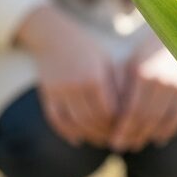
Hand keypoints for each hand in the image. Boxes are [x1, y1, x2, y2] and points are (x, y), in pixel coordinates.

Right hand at [13, 4, 118, 148]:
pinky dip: (66, 133)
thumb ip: (116, 85)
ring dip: (89, 135)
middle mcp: (76, 85)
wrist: (53, 36)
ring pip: (75, 124)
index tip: (126, 128)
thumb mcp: (106, 62)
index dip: (118, 123)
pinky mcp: (47, 95)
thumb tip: (129, 111)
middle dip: (105, 132)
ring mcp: (59, 91)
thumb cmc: (87, 49)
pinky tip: (78, 140)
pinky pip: (56, 120)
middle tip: (115, 139)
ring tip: (100, 140)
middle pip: (92, 120)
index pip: (109, 110)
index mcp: (95, 76)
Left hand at [110, 35, 176, 153]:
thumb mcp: (131, 65)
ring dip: (149, 136)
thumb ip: (122, 89)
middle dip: (133, 136)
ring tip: (138, 144)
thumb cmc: (147, 51)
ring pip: (162, 121)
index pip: (130, 112)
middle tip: (123, 148)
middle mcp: (161, 82)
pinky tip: (159, 139)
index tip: (113, 142)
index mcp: (142, 75)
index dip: (122, 130)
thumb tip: (110, 119)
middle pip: (146, 119)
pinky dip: (169, 131)